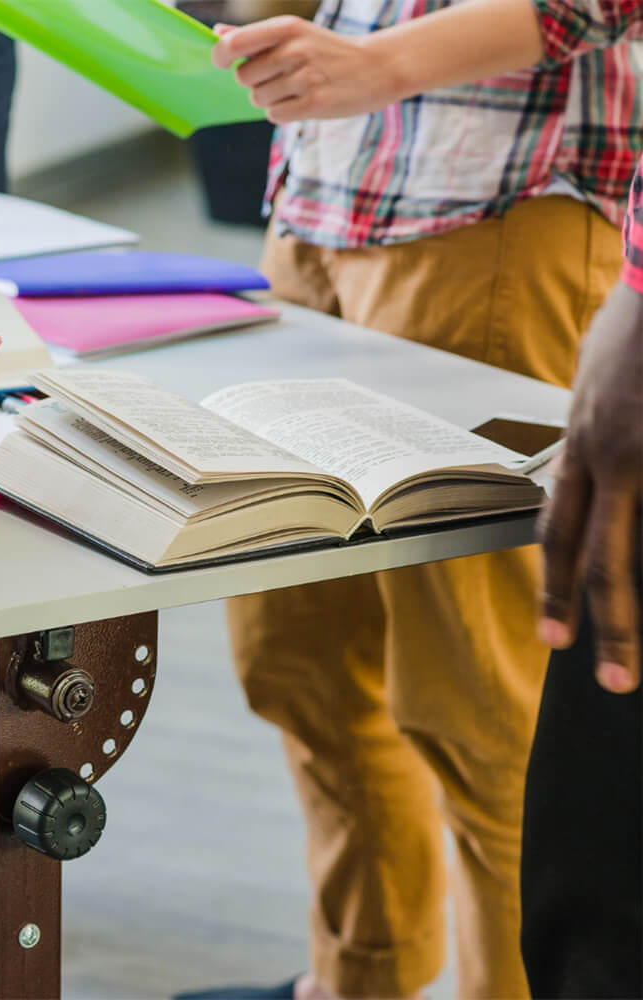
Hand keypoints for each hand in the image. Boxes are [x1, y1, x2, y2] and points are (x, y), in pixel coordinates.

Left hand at [211, 16, 406, 121]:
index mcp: (286, 27)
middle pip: (243, 77)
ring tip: (295, 88)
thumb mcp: (295, 33)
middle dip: (254, 82)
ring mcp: (304, 78)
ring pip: (258, 99)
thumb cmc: (327, 51)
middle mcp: (294, 50)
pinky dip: (282, 112)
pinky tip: (301, 102)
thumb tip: (218, 33)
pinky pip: (274, 115)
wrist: (376, 67)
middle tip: (278, 77)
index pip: (234, 44)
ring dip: (270, 98)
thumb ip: (255, 37)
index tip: (223, 62)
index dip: (220, 56)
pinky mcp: (313, 104)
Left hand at [537, 281, 642, 692]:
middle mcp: (615, 452)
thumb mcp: (594, 382)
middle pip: (604, 556)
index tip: (556, 639)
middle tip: (614, 679)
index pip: (557, 532)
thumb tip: (589, 483)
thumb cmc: (638, 321)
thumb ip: (591, 438)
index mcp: (582, 442)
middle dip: (609, 623)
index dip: (554, 590)